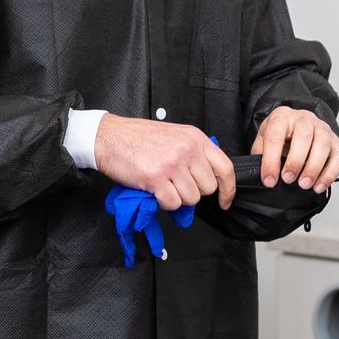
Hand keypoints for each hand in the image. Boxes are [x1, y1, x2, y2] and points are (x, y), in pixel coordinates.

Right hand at [95, 115, 236, 210]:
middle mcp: (187, 150)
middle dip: (193, 192)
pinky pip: (172, 204)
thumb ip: (194, 153)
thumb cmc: (138, 137)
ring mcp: (172, 164)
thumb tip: (208, 178)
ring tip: (163, 185)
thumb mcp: (175, 135)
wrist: (109, 137)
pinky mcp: (156, 178)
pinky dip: (164, 203)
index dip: (228, 189)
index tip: (225, 200)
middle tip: (177, 185)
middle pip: (207, 188)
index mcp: (195, 138)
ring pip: (191, 199)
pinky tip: (155, 191)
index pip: (225, 167)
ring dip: (177, 198)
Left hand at [249, 106, 338, 191]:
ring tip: (305, 185)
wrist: (294, 125)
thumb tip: (265, 177)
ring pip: (323, 145)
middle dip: (295, 161)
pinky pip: (338, 156)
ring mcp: (322, 128)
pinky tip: (319, 185)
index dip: (271, 161)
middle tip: (288, 179)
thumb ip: (260, 156)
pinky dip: (330, 173)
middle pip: (303, 136)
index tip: (269, 180)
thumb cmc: (279, 134)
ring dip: (314, 168)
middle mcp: (304, 119)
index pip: (275, 136)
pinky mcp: (335, 141)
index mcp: (282, 117)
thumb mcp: (263, 140)